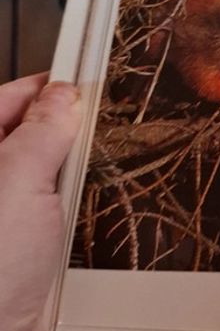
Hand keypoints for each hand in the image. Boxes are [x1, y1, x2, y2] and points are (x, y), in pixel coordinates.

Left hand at [0, 75, 80, 330]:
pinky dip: (66, 208)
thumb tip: (62, 95)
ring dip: (66, 173)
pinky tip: (86, 208)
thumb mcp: (17, 179)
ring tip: (99, 166)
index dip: (38, 89)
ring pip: (35, 177)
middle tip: (97, 123)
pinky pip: (43, 213)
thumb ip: (42, 130)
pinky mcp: (10, 250)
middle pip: (18, 139)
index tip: (78, 80)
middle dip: (58, 131)